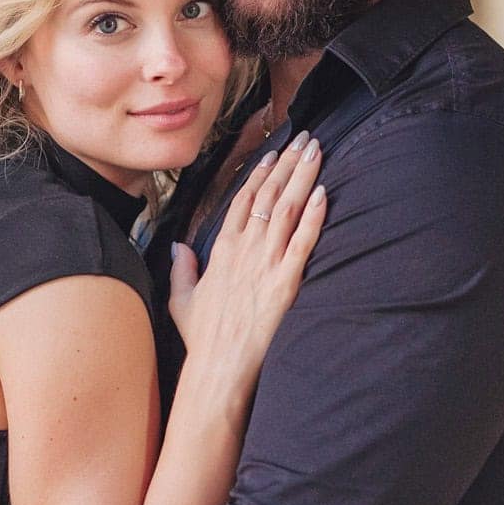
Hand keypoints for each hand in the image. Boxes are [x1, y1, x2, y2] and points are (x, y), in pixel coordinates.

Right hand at [168, 133, 325, 388]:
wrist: (220, 366)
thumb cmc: (203, 338)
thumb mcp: (182, 299)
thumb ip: (182, 268)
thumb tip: (180, 246)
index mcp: (221, 250)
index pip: (243, 199)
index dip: (261, 173)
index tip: (275, 153)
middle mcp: (244, 250)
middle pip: (269, 195)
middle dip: (289, 163)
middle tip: (306, 137)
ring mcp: (266, 264)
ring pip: (287, 209)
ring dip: (303, 176)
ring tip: (317, 150)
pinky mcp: (286, 282)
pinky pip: (302, 242)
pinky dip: (313, 216)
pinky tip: (324, 192)